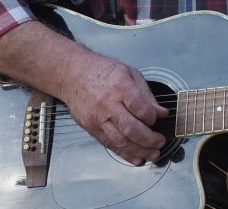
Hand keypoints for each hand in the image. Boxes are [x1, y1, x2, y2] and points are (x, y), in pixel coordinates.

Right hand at [0, 22, 168, 166]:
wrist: (65, 70)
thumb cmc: (99, 69)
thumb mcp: (126, 70)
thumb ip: (143, 91)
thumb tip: (159, 109)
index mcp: (118, 85)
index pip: (141, 106)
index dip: (154, 115)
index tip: (163, 119)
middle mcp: (107, 103)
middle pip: (131, 127)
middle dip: (149, 139)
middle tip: (161, 145)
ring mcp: (96, 116)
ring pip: (119, 139)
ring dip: (138, 151)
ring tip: (152, 156)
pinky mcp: (90, 125)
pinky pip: (107, 143)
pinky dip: (122, 152)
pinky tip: (134, 158)